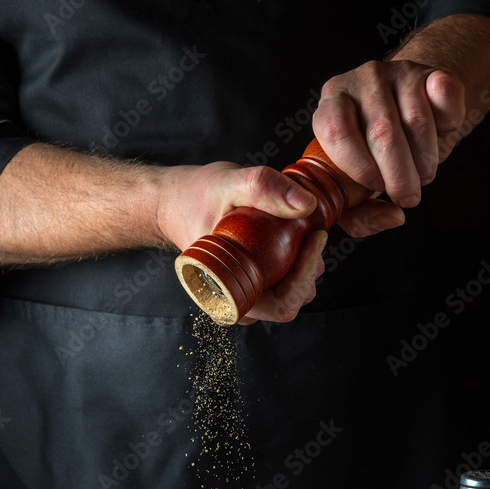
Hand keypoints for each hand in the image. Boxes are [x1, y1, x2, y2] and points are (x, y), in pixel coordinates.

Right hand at [157, 161, 327, 323]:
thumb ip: (264, 187)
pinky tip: (298, 236)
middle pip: (291, 302)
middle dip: (310, 269)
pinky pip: (284, 283)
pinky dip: (298, 263)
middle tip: (314, 231)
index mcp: (226, 292)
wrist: (174, 201)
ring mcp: (244, 292)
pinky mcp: (252, 280)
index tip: (315, 237)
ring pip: (291, 295)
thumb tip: (308, 205)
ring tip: (305, 231)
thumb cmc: (194, 196)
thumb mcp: (228, 184)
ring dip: (307, 267)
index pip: (280, 304)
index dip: (304, 277)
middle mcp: (235, 300)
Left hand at [312, 59, 465, 235]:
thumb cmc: (373, 155)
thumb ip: (361, 215)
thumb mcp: (355, 187)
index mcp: (330, 106)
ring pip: (416, 120)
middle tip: (407, 195)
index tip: (376, 186)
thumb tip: (394, 216)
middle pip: (381, 131)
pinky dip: (447, 125)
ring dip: (424, 158)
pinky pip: (444, 95)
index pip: (335, 130)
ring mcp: (396, 72)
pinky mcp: (430, 71)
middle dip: (399, 173)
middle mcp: (360, 82)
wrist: (407, 114)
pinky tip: (438, 140)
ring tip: (422, 174)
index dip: (358, 165)